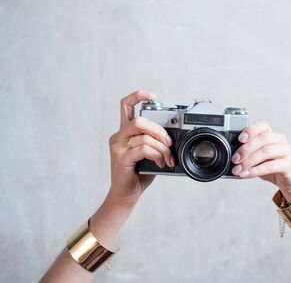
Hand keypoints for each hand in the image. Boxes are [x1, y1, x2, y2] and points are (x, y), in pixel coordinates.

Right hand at [107, 90, 174, 207]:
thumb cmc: (138, 174)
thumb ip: (154, 141)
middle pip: (139, 120)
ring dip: (162, 148)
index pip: (126, 105)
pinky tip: (161, 163)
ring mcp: (118, 147)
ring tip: (168, 159)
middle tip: (169, 143)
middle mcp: (118, 137)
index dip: (139, 96)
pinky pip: (144, 149)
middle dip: (159, 130)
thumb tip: (172, 137)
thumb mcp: (149, 153)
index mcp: (125, 132)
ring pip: (144, 136)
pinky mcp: (121, 158)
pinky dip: (157, 155)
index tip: (153, 97)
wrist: (126, 195)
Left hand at [230, 121, 290, 202]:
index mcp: (271, 134)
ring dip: (249, 161)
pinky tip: (247, 174)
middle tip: (234, 159)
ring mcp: (286, 151)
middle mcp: (280, 140)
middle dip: (245, 149)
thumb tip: (232, 156)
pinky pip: (270, 166)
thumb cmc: (271, 166)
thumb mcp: (258, 157)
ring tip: (238, 170)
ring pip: (266, 151)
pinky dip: (256, 171)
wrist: (288, 181)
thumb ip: (248, 153)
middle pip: (263, 138)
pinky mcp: (288, 164)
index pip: (262, 125)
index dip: (250, 130)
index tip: (240, 139)